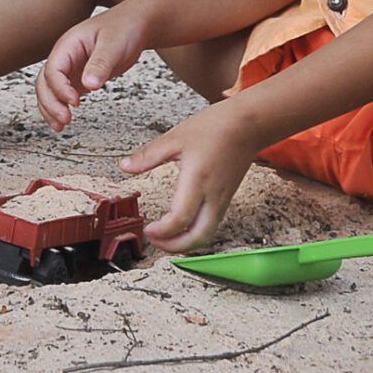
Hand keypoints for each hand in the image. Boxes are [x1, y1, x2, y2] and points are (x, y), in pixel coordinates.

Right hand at [35, 2, 153, 129]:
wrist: (136, 23)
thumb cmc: (124, 27)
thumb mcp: (114, 44)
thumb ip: (100, 63)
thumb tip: (88, 85)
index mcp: (69, 45)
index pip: (53, 69)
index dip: (60, 88)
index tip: (75, 102)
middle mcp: (65, 56)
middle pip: (44, 82)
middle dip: (50, 102)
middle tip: (65, 120)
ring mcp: (71, 67)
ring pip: (49, 89)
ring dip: (50, 108)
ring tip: (60, 126)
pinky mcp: (80, 76)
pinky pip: (62, 93)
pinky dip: (60, 107)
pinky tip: (65, 119)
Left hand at [120, 102, 260, 252]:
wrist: (248, 125)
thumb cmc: (216, 128)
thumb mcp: (175, 138)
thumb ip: (148, 155)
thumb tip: (124, 166)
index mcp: (197, 181)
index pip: (180, 219)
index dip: (162, 231)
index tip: (147, 230)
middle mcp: (213, 196)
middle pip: (197, 237)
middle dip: (174, 247)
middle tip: (155, 243)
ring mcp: (222, 200)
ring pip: (207, 235)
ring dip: (186, 243)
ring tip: (165, 238)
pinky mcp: (227, 199)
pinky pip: (212, 225)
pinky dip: (196, 233)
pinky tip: (183, 226)